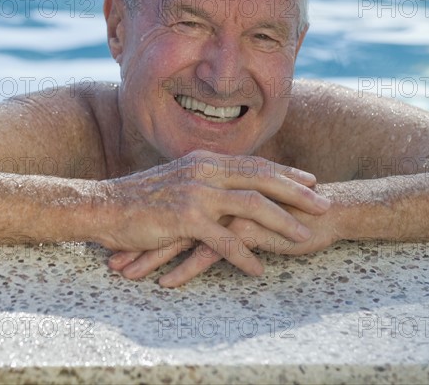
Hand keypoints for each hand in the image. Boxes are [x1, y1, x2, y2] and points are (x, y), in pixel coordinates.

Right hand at [103, 149, 329, 280]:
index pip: (255, 163)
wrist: (104, 205)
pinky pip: (224, 239)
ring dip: (281, 222)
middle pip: (262, 178)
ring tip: (304, 237)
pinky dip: (244, 254)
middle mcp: (205, 170)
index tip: (310, 180)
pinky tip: (258, 269)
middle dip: (297, 192)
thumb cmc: (142, 196)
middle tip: (324, 203)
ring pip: (251, 205)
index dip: (285, 172)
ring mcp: (196, 192)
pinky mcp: (185, 218)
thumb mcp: (179, 177)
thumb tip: (230, 185)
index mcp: (206, 160)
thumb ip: (207, 178)